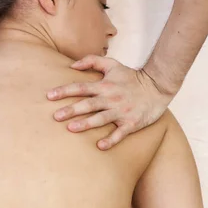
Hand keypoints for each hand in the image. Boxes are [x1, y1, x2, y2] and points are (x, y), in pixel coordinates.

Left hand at [47, 55, 172, 149]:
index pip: (80, 87)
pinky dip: (111, 140)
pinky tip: (100, 146)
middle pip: (88, 104)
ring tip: (71, 129)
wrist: (158, 86)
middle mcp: (111, 98)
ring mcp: (121, 112)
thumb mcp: (113, 64)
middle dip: (71, 110)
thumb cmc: (131, 77)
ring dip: (86, 124)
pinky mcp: (131, 123)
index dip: (65, 91)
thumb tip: (72, 65)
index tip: (49, 96)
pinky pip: (120, 133)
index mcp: (105, 85)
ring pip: (101, 118)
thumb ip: (92, 61)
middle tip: (55, 116)